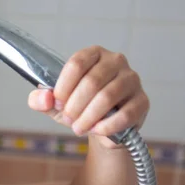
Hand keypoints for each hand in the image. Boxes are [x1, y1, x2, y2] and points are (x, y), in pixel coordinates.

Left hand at [28, 45, 148, 148]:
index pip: (77, 63)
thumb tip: (43, 97)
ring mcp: (132, 80)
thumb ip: (42, 99)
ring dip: (88, 117)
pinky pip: (126, 113)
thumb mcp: (56, 104)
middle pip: (92, 81)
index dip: (63, 86)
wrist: (102, 128)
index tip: (56, 102)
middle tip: (67, 119)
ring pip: (107, 97)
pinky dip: (107, 126)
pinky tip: (97, 130)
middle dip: (74, 106)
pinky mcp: (142, 100)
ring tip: (79, 128)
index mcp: (93, 55)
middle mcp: (116, 61)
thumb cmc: (79, 108)